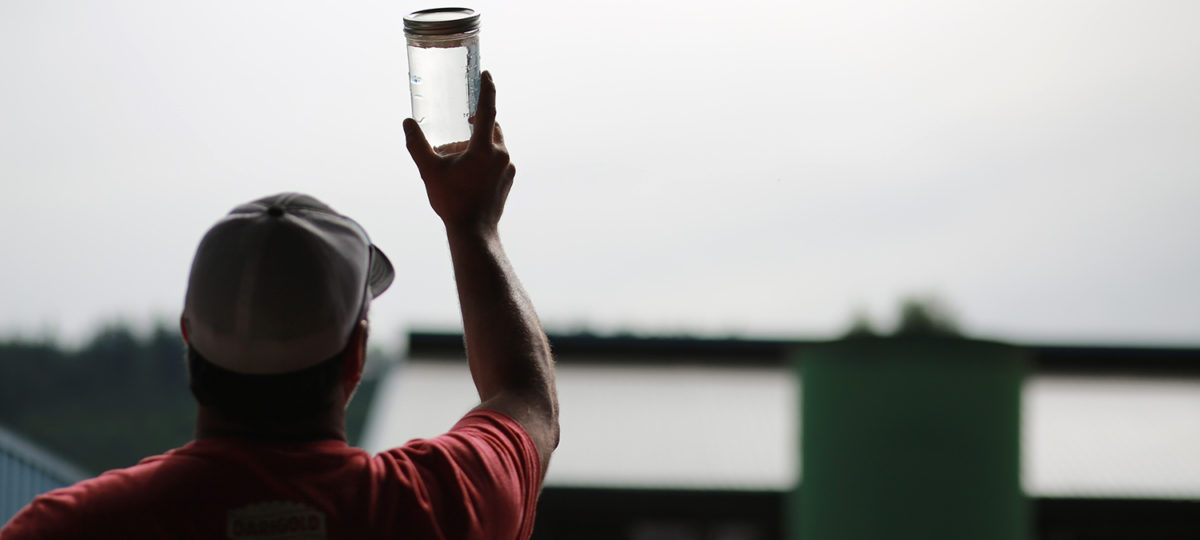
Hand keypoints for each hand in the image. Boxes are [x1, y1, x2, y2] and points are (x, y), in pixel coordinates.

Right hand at [403, 71, 514, 234]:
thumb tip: (407, 123)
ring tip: (460, 150)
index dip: (487, 89)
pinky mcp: (508, 179)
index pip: (488, 109)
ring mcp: (508, 168)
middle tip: (464, 118)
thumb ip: (417, 145)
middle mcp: (501, 154)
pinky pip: (497, 159)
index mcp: (484, 148)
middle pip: (491, 127)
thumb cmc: (452, 201)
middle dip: (478, 121)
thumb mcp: (429, 171)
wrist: (473, 231)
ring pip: (494, 143)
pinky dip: (485, 156)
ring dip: (479, 140)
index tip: (487, 74)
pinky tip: (469, 168)